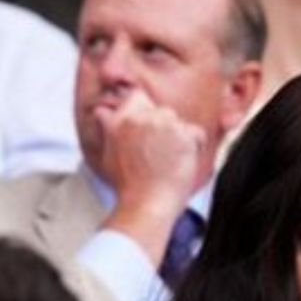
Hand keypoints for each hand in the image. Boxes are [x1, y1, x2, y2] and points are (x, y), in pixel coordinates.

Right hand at [96, 91, 206, 265]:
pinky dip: (194, 147)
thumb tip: (103, 111)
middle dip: (163, 128)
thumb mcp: (108, 154)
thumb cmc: (127, 186)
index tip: (147, 128)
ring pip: (179, 122)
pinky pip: (197, 134)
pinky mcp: (184, 135)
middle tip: (158, 153)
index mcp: (120, 120)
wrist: (146, 204)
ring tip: (169, 160)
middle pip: (161, 110)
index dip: (145, 110)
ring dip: (178, 136)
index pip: (137, 96)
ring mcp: (164, 125)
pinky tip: (181, 163)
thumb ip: (109, 128)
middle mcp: (142, 118)